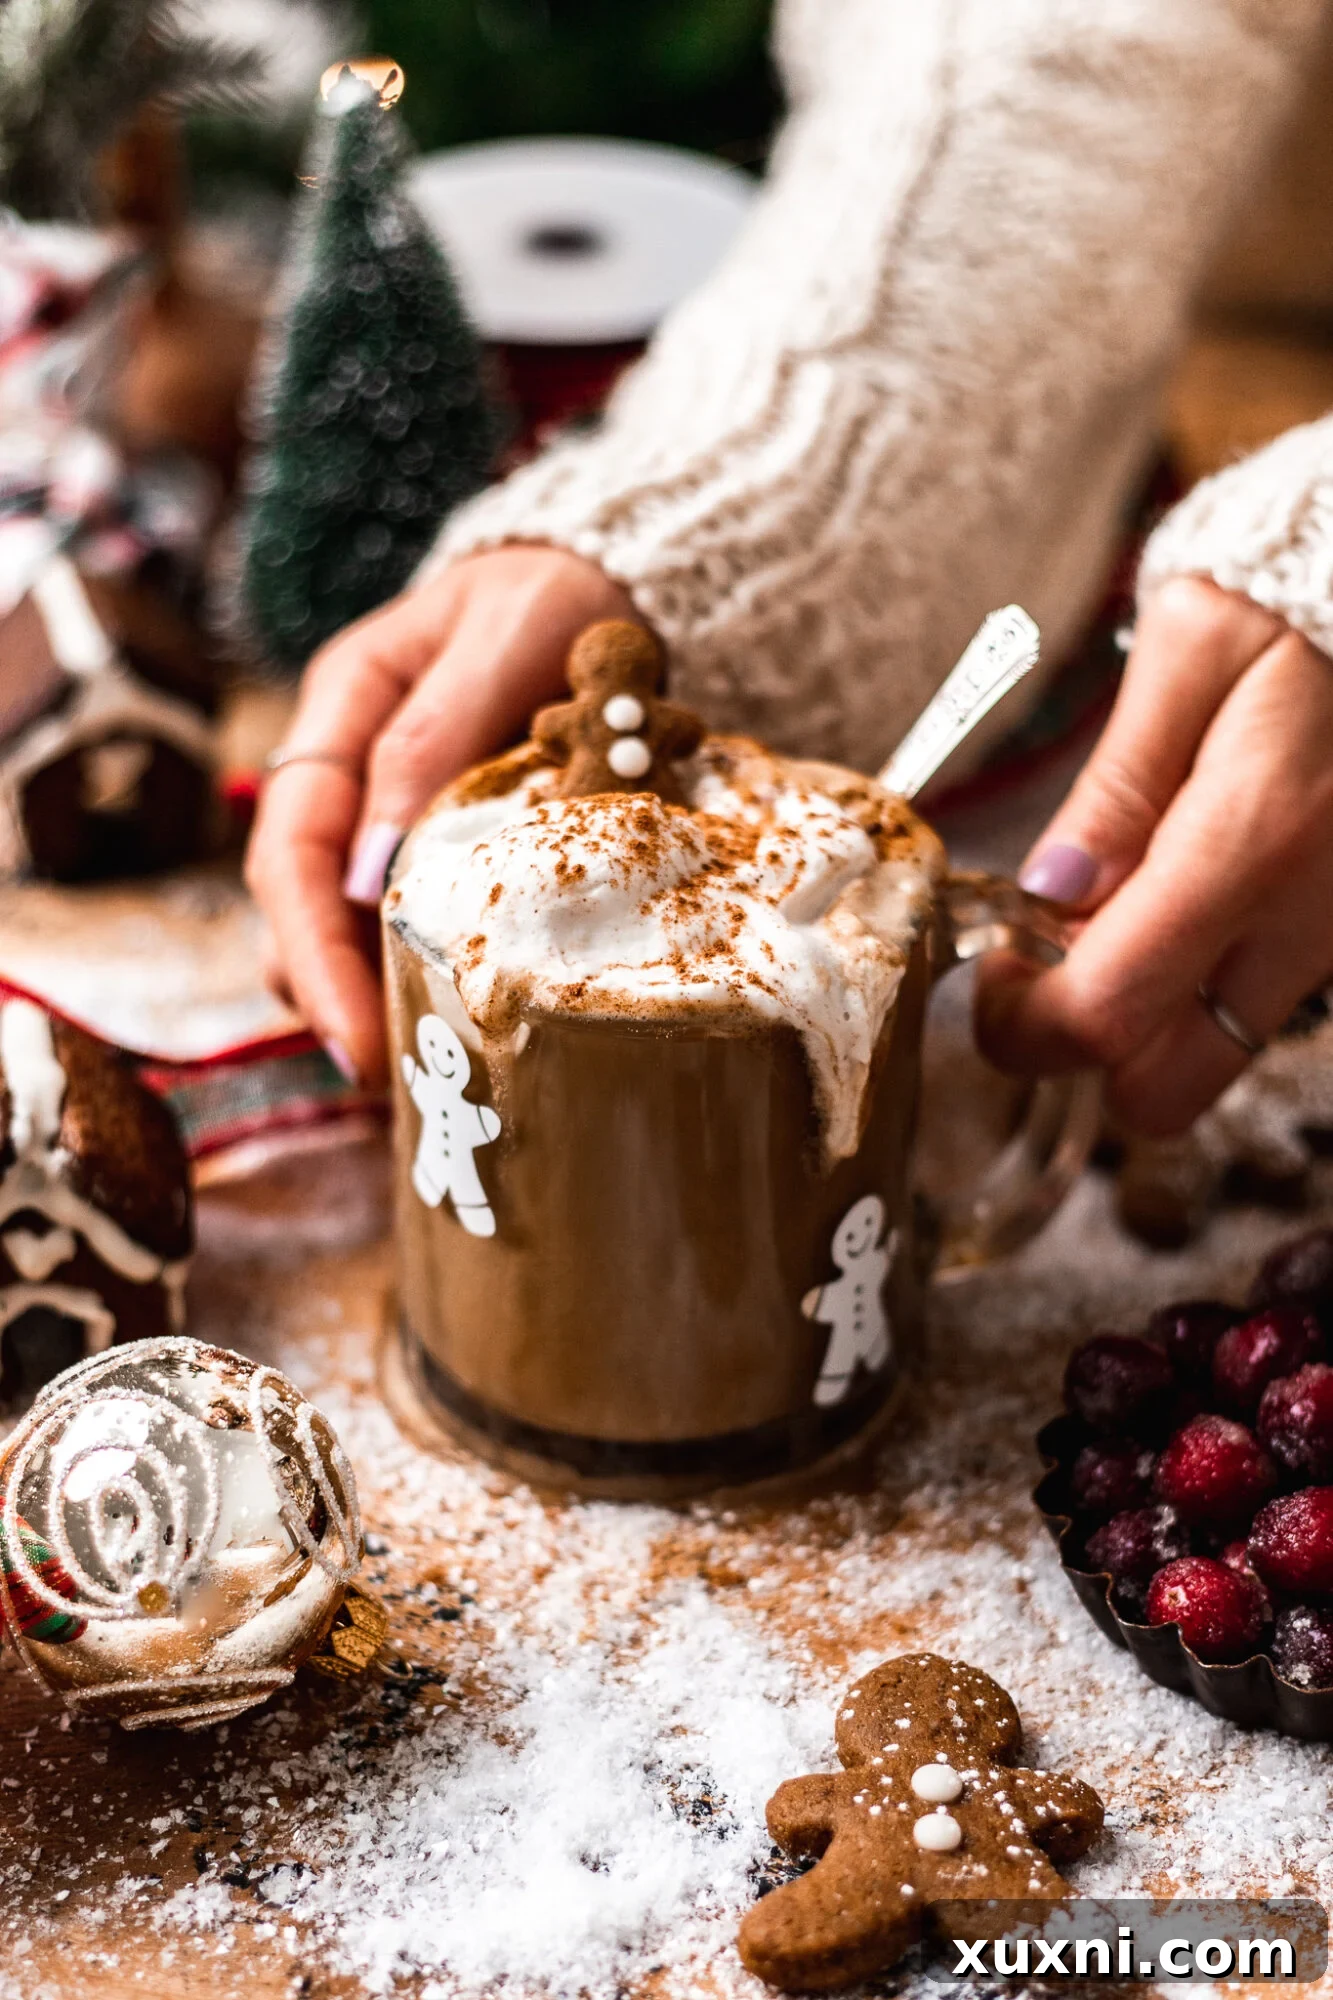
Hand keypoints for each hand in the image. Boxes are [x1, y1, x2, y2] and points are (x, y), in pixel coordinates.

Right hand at [244, 545, 634, 1086]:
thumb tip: (371, 871)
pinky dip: (410, 974)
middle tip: (383, 1076)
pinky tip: (445, 1024)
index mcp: (343, 705)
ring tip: (411, 1072)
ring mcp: (388, 803)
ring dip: (361, 994)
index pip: (293, 847)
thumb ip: (435, 737)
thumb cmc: (561, 596)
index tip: (352, 1033)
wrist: (612, 579)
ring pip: (338, 920)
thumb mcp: (506, 640)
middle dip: (328, 994)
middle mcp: (347, 763)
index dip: (311, 949)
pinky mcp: (438, 837)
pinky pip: (401, 917)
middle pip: (300, 899)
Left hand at [975, 578, 1332, 1135]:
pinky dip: (1194, 993)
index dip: (1023, 1024)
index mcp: (1250, 842)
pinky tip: (1176, 911)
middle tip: (1043, 968)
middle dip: (1081, 1053)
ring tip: (1111, 924)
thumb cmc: (1293, 612)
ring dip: (1140, 1027)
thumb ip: (1116, 785)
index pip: (1107, 1012)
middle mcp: (1301, 920)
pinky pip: (1248, 1014)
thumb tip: (1048, 894)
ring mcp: (1329, 943)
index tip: (994, 975)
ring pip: (1208, 1062)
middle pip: (1162, 1091)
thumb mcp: (1192, 652)